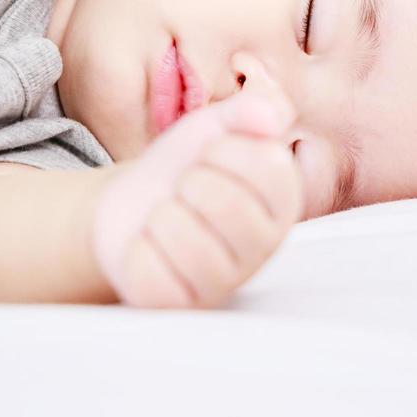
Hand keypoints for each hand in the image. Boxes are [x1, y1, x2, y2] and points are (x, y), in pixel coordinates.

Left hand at [92, 67, 302, 308]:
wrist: (133, 203)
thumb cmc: (183, 165)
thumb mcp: (214, 126)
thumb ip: (248, 112)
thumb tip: (274, 114)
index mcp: (282, 202)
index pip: (266, 166)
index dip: (224, 151)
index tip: (210, 157)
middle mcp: (262, 248)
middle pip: (225, 202)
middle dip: (189, 182)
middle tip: (184, 189)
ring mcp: (223, 282)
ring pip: (184, 237)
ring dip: (161, 215)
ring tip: (166, 217)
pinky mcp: (179, 305)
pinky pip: (152, 272)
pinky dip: (138, 249)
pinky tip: (149, 246)